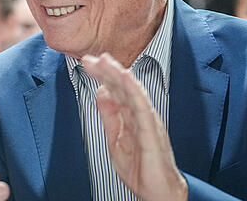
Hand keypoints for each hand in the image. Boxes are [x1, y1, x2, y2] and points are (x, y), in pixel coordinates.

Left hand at [82, 53, 186, 200]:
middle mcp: (140, 115)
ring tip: (105, 61)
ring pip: (133, 92)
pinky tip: (126, 78)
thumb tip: (102, 92)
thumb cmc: (142, 168)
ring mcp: (147, 122)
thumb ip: (109, 115)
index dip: (102, 75)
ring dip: (119, 74)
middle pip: (123, 88)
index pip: (116, 91)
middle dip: (107, 71)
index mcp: (131, 116)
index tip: (88, 63)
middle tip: (91, 58)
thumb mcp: (115, 138)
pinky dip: (134, 91)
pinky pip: (143, 107)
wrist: (159, 193)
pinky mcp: (151, 132)